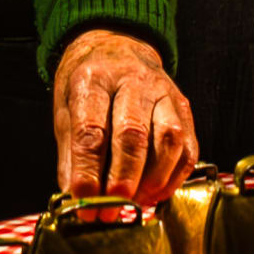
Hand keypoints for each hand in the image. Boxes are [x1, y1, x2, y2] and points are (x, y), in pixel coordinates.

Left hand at [51, 28, 195, 203]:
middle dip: (123, 179)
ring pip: (168, 139)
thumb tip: (75, 198)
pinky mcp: (184, 106)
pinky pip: (188, 147)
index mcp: (93, 79)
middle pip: (132, 134)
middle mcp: (132, 80)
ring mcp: (163, 92)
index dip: (87, 171)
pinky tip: (156, 193)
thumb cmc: (89, 84)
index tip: (83, 201)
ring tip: (135, 202)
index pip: (91, 130)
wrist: (118, 44)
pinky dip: (174, 177)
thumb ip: (71, 154)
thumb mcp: (66, 109)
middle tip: (111, 208)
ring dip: (152, 179)